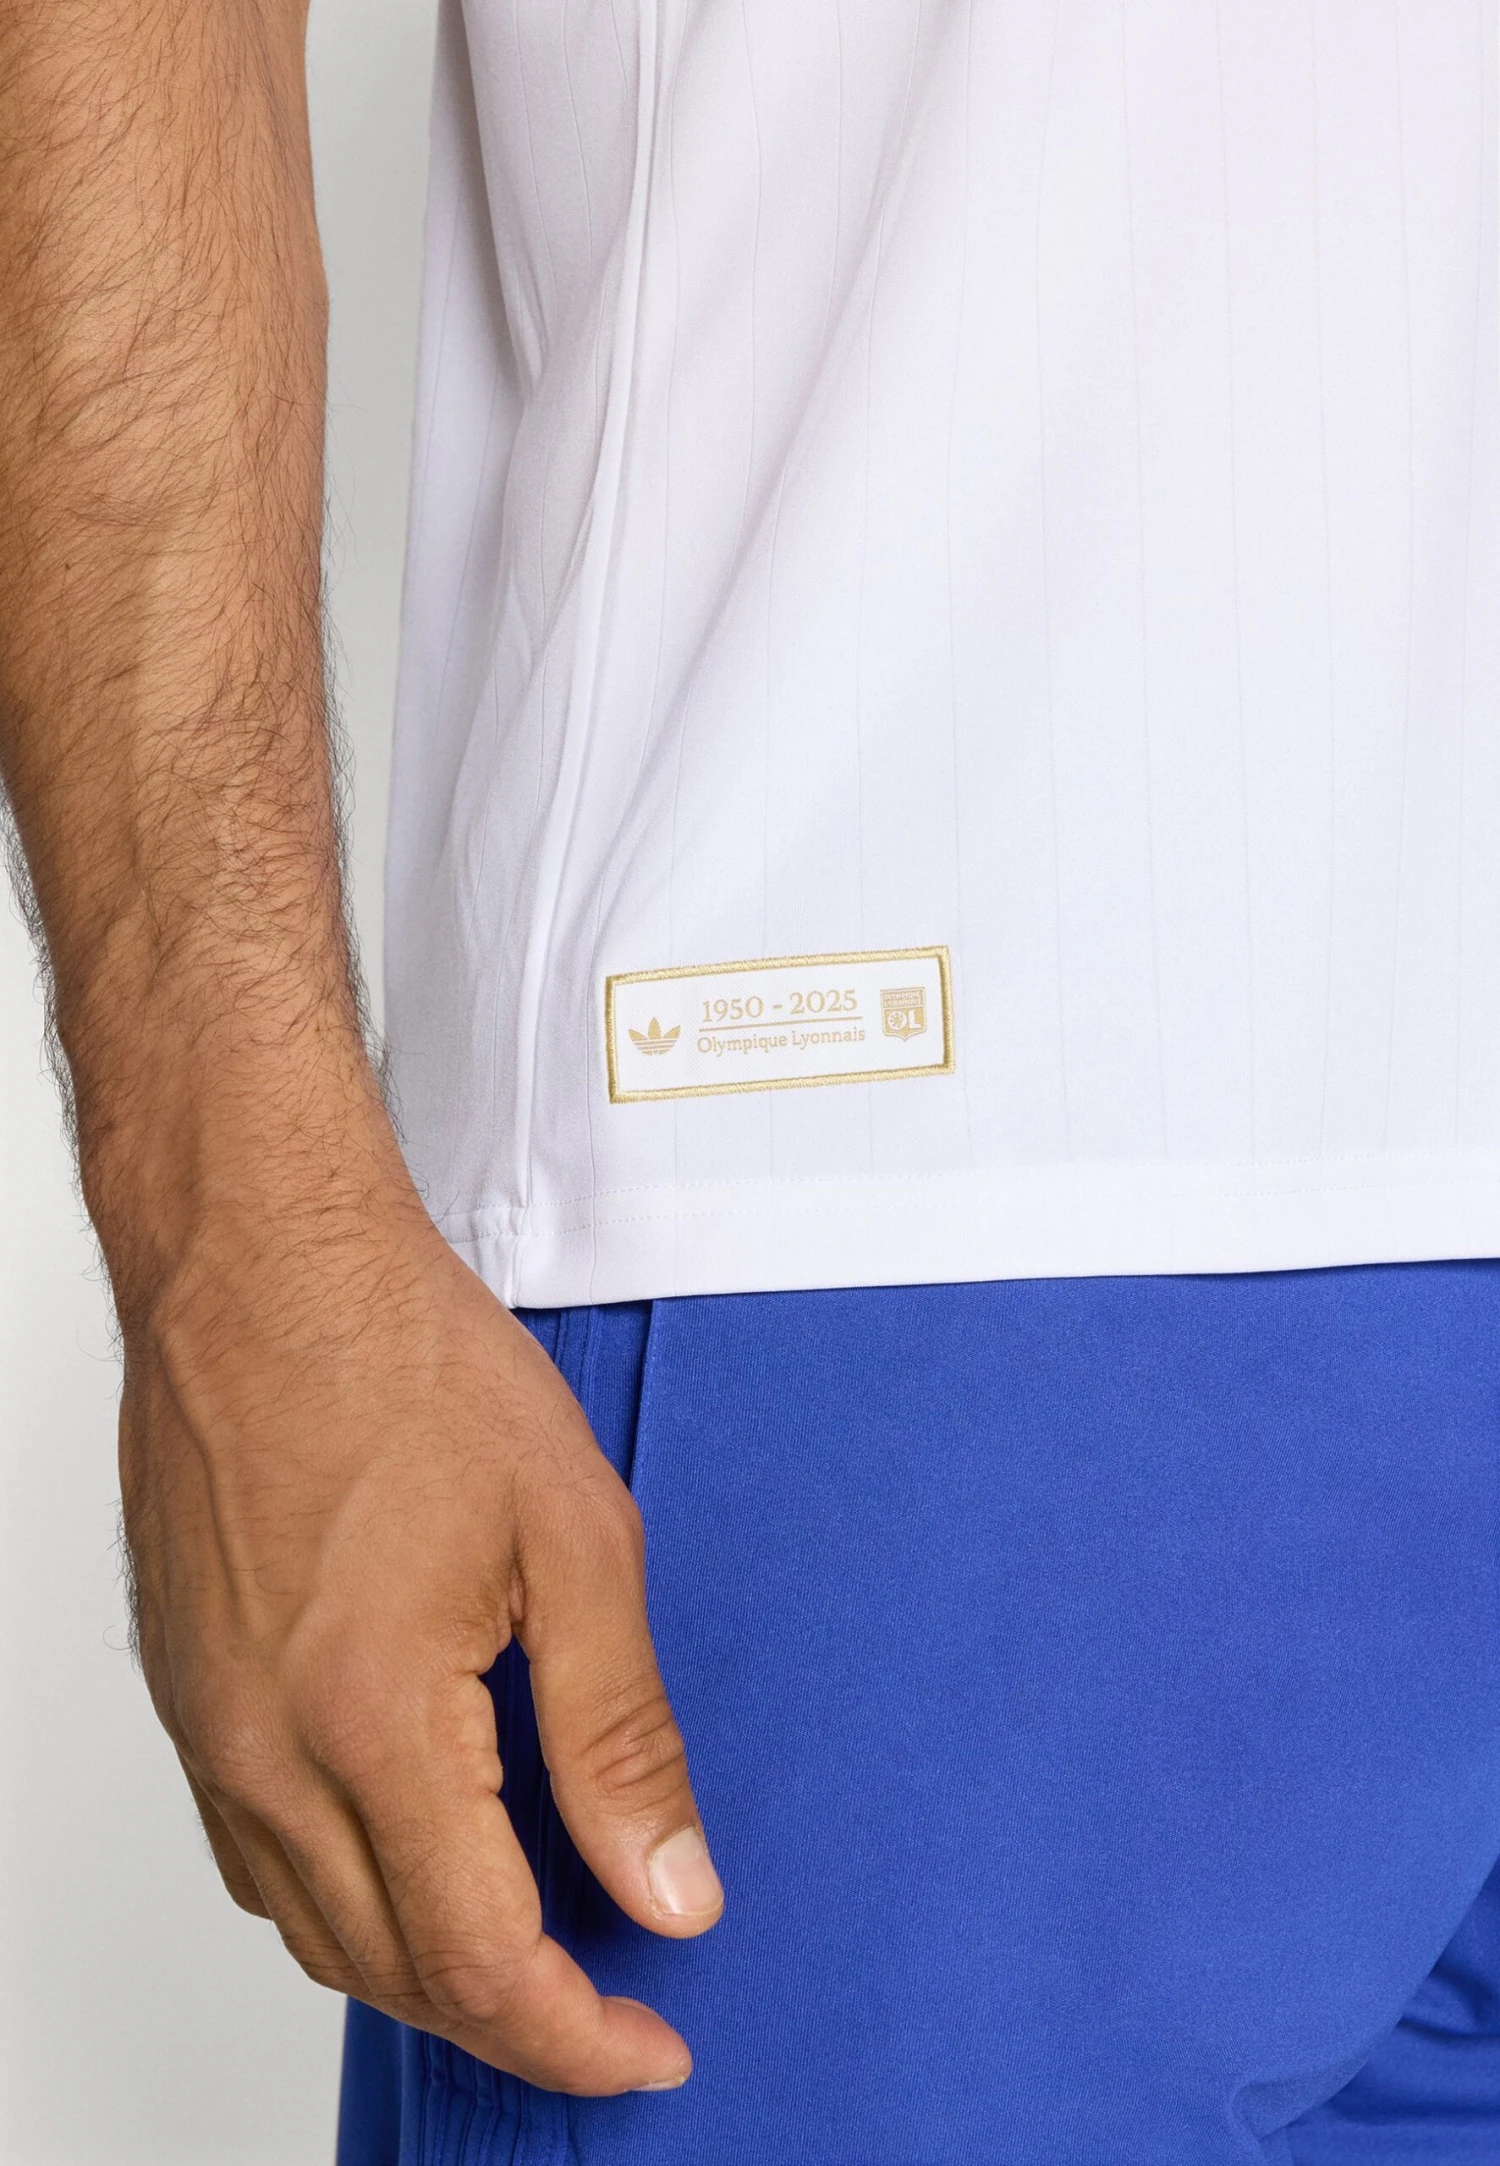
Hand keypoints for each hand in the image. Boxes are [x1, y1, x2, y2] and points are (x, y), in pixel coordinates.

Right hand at [119, 1178, 721, 2095]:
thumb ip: (620, 1735)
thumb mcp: (574, 1540)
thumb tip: (666, 1884)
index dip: (578, 2033)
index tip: (648, 2045)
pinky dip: (347, 1901)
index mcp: (372, 1721)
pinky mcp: (190, 1698)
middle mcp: (267, 1752)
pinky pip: (259, 1862)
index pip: (481, 1960)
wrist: (261, 1269)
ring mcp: (212, 1731)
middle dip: (514, 2019)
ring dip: (428, 1970)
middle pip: (393, 1972)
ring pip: (315, 1933)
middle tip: (613, 2006)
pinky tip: (414, 1859)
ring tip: (530, 1948)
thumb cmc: (404, 1365)